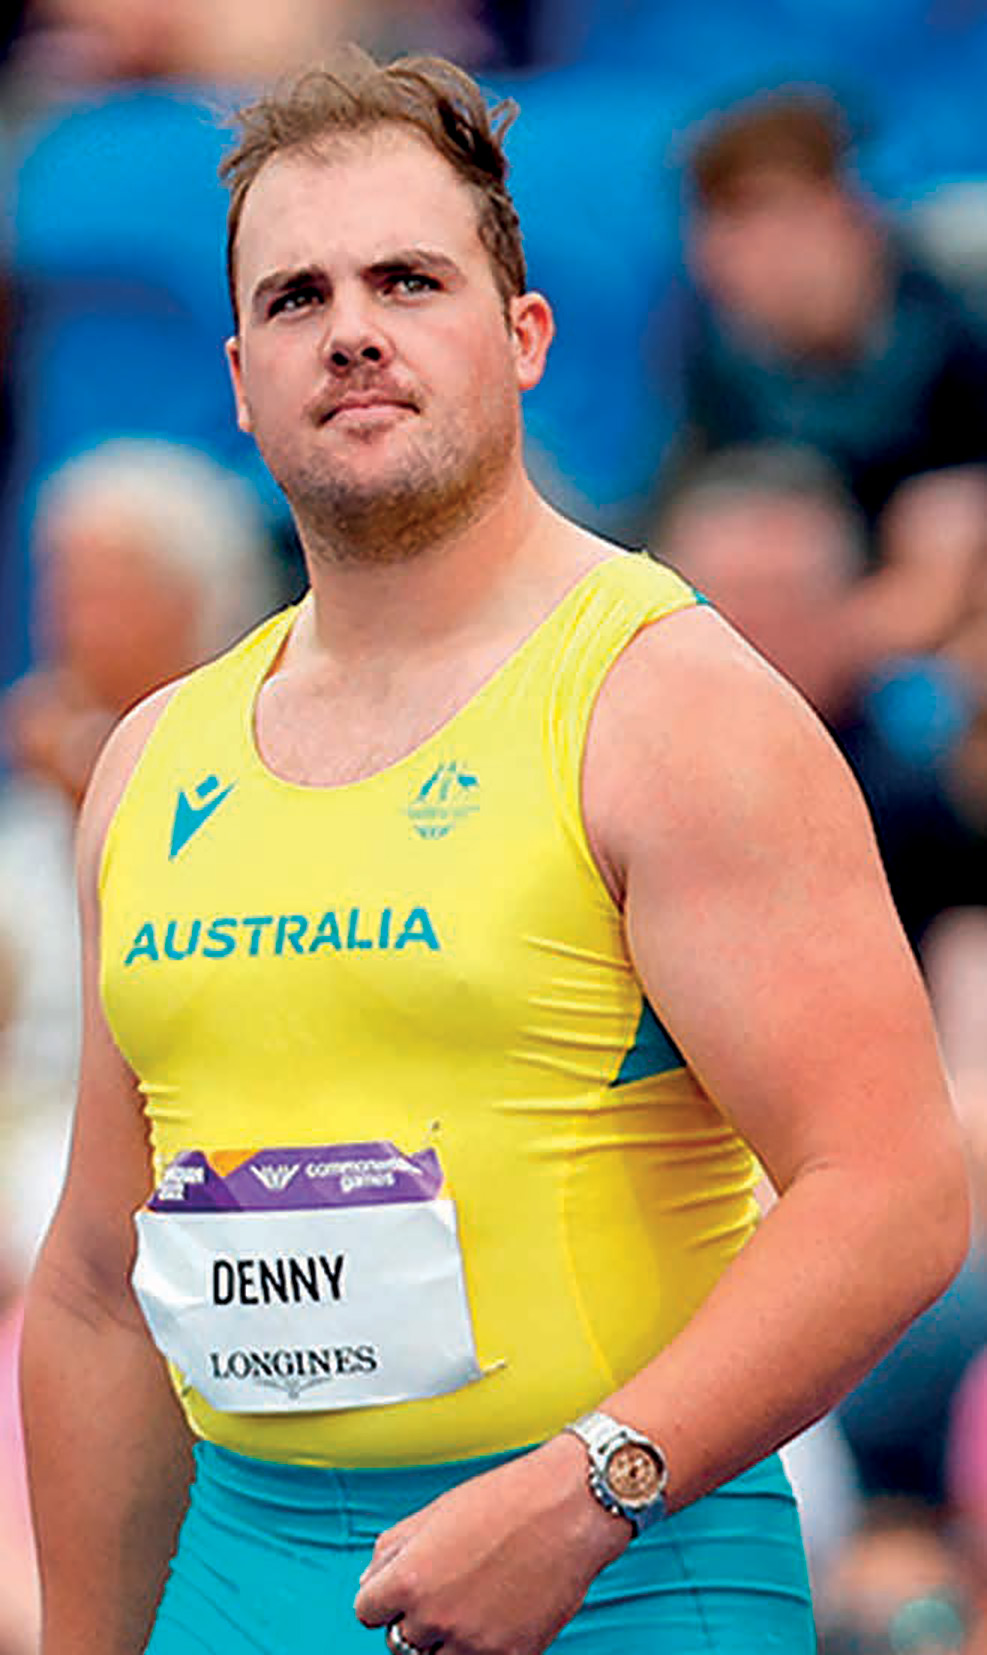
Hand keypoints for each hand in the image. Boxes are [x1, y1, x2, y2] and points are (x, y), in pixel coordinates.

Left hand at [354, 1432, 628, 1653]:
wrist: (570, 1507)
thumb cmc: (507, 1501)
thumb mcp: (436, 1512)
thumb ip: (393, 1549)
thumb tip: (370, 1582)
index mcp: (410, 1578)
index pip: (367, 1613)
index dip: (385, 1598)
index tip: (403, 1589)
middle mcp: (436, 1616)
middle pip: (400, 1644)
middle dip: (416, 1621)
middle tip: (446, 1591)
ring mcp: (473, 1641)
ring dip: (446, 1640)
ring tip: (473, 1601)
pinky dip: (483, 1647)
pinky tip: (498, 1612)